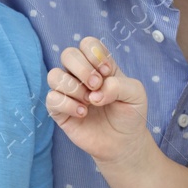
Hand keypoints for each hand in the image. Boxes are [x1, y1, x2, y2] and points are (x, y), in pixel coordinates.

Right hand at [45, 36, 149, 164]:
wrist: (123, 142)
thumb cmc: (129, 114)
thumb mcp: (136, 94)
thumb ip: (119, 85)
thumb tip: (95, 93)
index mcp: (98, 65)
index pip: (87, 44)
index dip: (95, 55)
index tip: (108, 72)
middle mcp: (80, 75)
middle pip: (68, 54)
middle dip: (83, 69)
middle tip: (97, 85)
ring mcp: (68, 92)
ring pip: (54, 75)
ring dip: (74, 87)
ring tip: (90, 102)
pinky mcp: (59, 111)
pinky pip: (51, 99)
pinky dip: (68, 105)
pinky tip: (83, 113)